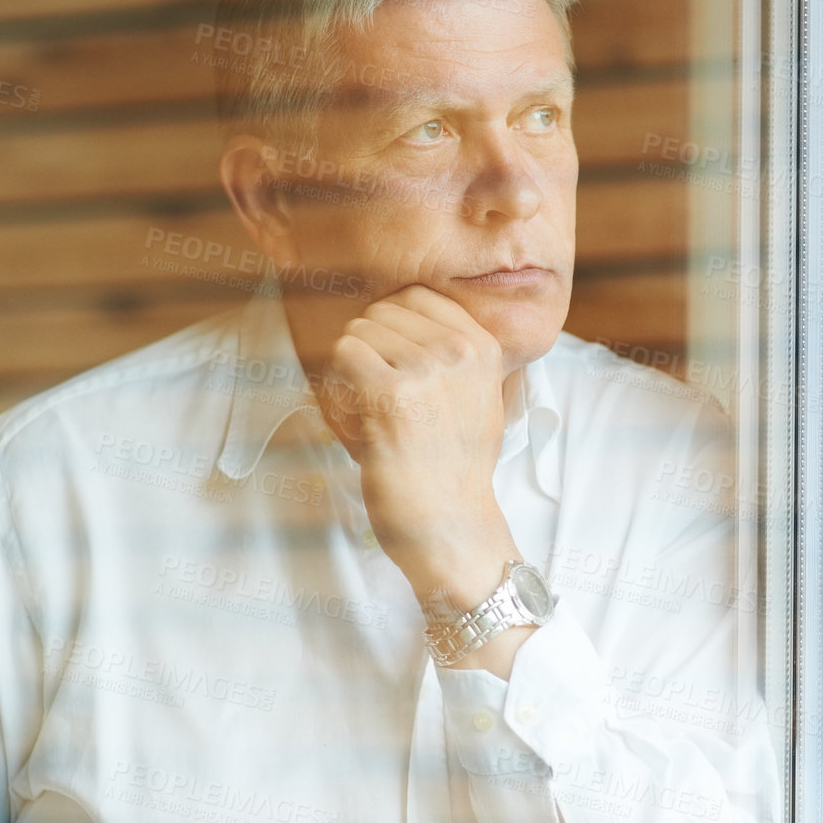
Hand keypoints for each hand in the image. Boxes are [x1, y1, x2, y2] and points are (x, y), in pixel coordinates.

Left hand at [321, 284, 520, 614]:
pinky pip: (345, 354)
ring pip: (360, 330)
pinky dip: (339, 382)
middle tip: (379, 392)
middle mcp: (459, 351)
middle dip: (371, 347)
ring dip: (353, 366)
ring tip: (371, 407)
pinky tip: (358, 412)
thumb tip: (409, 313)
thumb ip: (456, 354)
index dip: (394, 324)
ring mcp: (426, 370)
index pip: (419, 296)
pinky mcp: (391, 394)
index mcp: (483, 347)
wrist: (451, 526)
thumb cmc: (455, 469)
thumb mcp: (479, 399)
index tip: (393, 360)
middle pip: (385, 310)